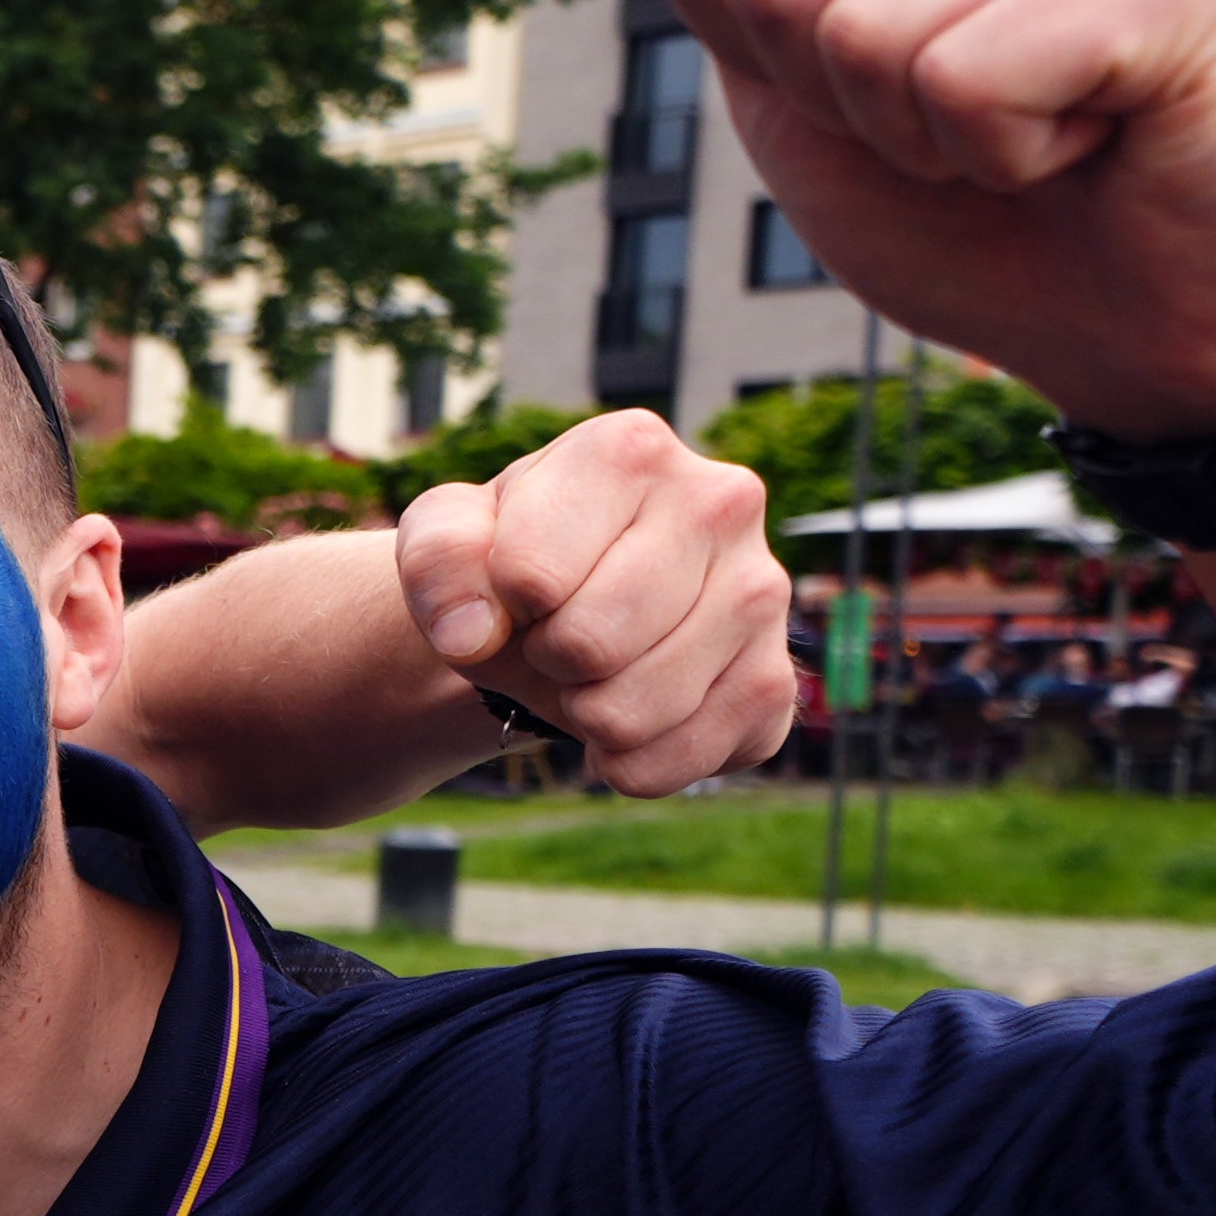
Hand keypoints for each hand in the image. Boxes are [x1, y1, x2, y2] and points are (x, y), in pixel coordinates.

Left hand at [390, 413, 797, 796]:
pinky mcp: (777, 681)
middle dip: (546, 661)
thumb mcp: (449, 534)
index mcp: (631, 451)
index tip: (517, 588)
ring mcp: (762, 593)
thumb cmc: (510, 557)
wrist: (568, 611)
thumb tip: (470, 634)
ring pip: (634, 712)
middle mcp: (721, 506)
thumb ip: (438, 559)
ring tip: (591, 672)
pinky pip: (682, 761)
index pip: (529, 576)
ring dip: (584, 716)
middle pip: (590, 646)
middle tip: (554, 636)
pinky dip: (630, 764)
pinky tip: (629, 719)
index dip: (500, 606)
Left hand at [647, 0, 1215, 438]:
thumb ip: (738, 3)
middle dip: (849, 105)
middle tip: (982, 130)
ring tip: (1055, 135)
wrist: (1174, 346)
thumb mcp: (815, 115)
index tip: (898, 105)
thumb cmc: (997, 229)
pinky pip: (972, 77)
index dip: (770, 68)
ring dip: (939, 137)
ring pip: (867, 31)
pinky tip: (1108, 140)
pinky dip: (1012, 154)